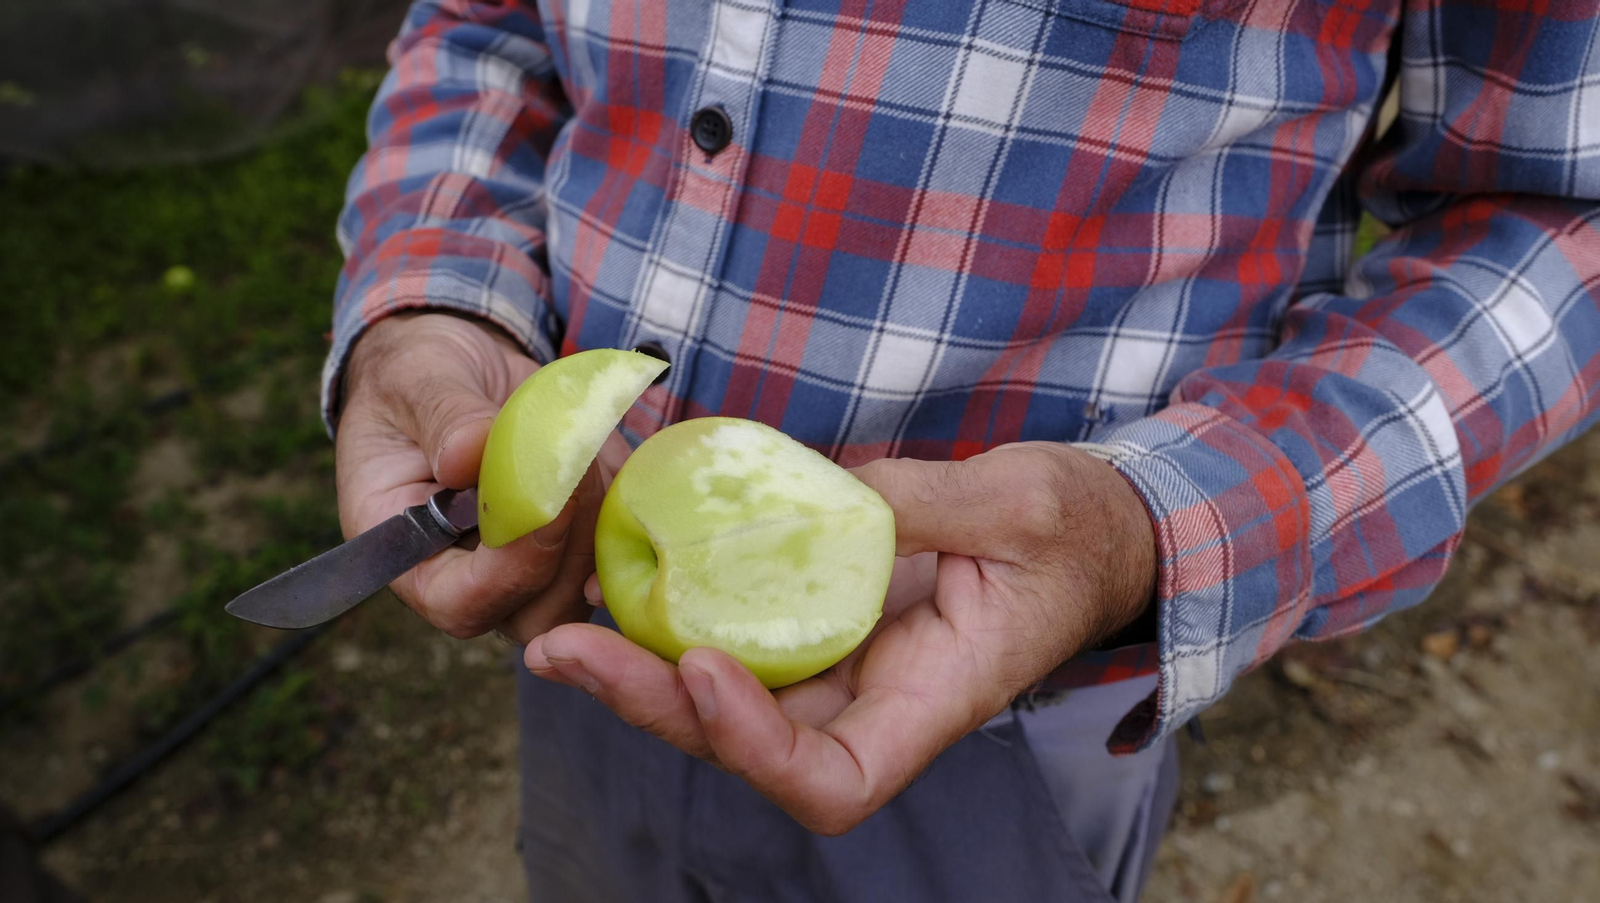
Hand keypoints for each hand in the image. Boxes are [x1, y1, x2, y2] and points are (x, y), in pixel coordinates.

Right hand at [335, 312, 628, 642]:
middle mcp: (471, 576)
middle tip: (575, 460)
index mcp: (410, 554)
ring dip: (600, 515)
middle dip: (571, 543)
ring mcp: (529, 564)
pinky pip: (619, 540)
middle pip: (539, 611)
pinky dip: (624, 495)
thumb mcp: (414, 379)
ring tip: (581, 437)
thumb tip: (469, 456)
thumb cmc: (416, 375)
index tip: (549, 502)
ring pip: (587, 582)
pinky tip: (604, 442)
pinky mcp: (575, 536)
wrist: (457, 364)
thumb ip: (443, 417)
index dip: (512, 567)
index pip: (462, 602)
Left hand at [524, 442, 1156, 833]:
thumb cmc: (1074, 533)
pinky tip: (619, 581)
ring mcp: (845, 666)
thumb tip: (826, 498)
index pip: (837, 781)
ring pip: (728, 701)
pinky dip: (676, 620)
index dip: (759, 750)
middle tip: (567, 650)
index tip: (706, 668)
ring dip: (640, 672)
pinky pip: (740, 637)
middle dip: (653, 705)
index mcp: (937, 698)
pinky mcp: (823, 620)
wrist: (1091, 533)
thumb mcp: (1021, 506)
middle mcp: (876, 702)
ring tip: (563, 630)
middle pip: (751, 747)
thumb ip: (927, 502)